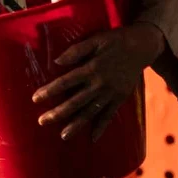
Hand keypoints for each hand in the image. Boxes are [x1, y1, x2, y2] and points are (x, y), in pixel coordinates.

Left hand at [34, 23, 165, 140]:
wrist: (142, 46)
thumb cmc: (114, 41)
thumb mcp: (95, 40)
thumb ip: (76, 51)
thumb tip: (57, 61)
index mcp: (91, 68)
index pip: (66, 82)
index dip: (50, 91)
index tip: (35, 99)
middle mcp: (100, 84)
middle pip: (76, 102)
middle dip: (58, 113)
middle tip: (42, 121)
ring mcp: (111, 93)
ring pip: (91, 112)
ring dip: (77, 124)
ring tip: (63, 136)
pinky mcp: (120, 98)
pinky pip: (109, 115)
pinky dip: (102, 127)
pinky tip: (92, 138)